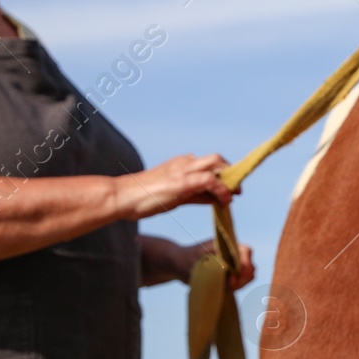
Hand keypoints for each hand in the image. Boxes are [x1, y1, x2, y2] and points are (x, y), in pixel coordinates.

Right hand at [115, 154, 234, 220]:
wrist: (122, 197)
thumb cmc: (144, 198)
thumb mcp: (176, 196)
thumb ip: (196, 194)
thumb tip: (215, 198)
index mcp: (181, 164)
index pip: (209, 163)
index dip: (224, 173)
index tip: (232, 187)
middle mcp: (183, 163)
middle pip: (216, 159)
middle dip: (230, 172)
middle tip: (237, 189)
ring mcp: (182, 171)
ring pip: (215, 164)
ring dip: (229, 179)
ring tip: (234, 194)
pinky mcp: (180, 182)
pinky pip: (208, 179)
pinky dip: (220, 188)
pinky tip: (225, 200)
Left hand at [180, 240, 255, 289]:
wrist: (178, 265)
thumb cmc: (186, 258)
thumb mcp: (198, 258)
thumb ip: (213, 262)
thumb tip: (227, 269)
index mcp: (227, 245)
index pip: (246, 251)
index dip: (246, 262)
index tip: (237, 274)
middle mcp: (233, 254)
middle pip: (249, 266)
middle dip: (243, 277)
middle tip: (231, 285)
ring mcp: (232, 266)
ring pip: (247, 276)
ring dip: (240, 284)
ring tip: (226, 287)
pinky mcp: (229, 277)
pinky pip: (240, 284)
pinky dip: (235, 288)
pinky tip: (224, 289)